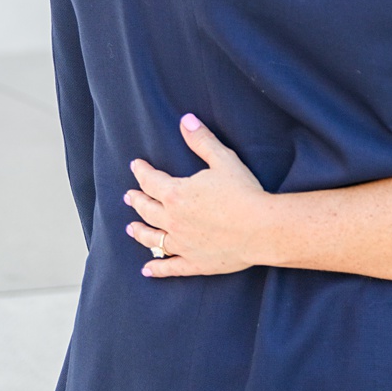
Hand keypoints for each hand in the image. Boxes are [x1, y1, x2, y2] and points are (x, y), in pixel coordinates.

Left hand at [123, 115, 272, 277]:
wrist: (262, 229)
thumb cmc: (243, 193)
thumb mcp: (223, 159)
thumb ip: (201, 140)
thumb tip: (185, 120)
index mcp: (176, 194)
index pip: (150, 181)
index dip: (141, 172)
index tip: (136, 166)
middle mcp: (173, 221)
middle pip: (147, 209)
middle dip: (136, 200)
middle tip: (129, 196)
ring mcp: (182, 245)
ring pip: (153, 238)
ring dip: (140, 232)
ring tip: (131, 228)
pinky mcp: (195, 263)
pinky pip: (171, 268)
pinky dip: (157, 269)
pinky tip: (147, 270)